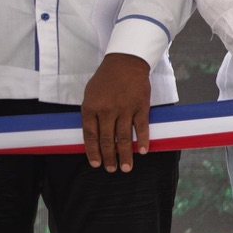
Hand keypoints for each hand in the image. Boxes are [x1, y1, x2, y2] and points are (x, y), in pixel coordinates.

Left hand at [80, 52, 153, 171]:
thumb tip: (93, 135)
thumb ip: (90, 114)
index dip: (93, 152)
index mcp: (91, 108)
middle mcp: (107, 111)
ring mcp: (124, 109)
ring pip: (123, 137)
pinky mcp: (140, 107)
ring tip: (126, 168)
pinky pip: (141, 127)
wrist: (125, 63)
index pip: (90, 136)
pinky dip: (142, 140)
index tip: (96, 163)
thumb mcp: (90, 94)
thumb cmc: (105, 79)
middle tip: (111, 170)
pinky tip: (143, 151)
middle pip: (106, 140)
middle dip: (109, 157)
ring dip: (125, 155)